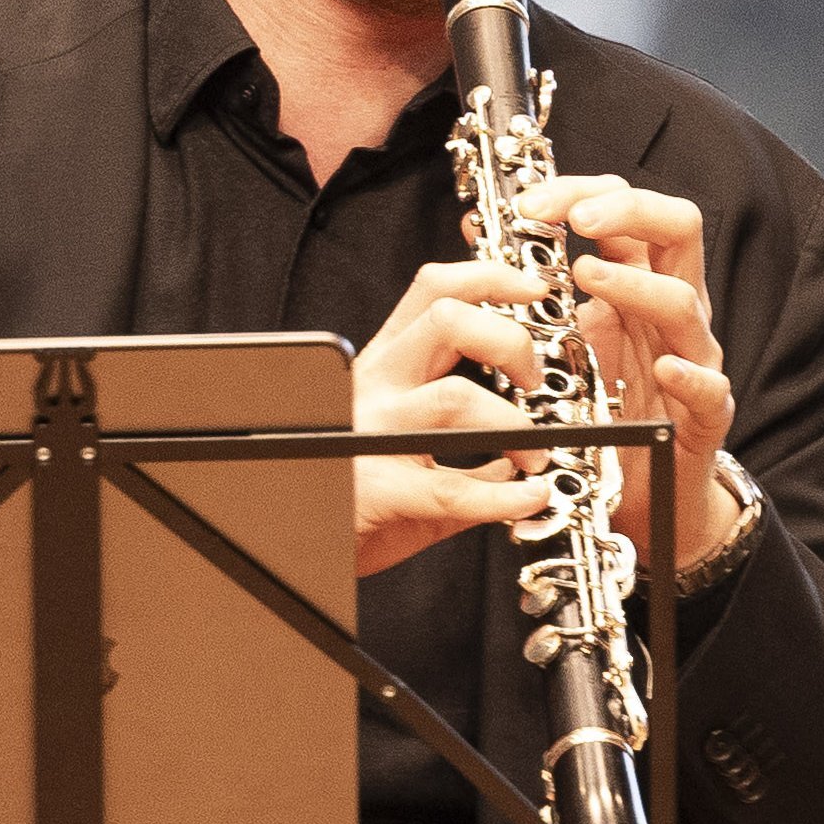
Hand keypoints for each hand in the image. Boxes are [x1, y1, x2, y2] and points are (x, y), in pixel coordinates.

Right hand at [349, 259, 551, 576]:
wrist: (289, 545)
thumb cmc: (343, 501)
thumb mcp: (402, 458)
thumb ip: (460, 456)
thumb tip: (512, 463)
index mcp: (382, 368)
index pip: (433, 293)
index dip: (489, 278)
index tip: (533, 289)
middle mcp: (374, 387)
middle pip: (446, 320)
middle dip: (508, 340)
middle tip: (532, 379)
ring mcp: (370, 433)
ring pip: (454, 397)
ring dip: (513, 425)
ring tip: (533, 457)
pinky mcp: (375, 489)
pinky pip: (452, 488)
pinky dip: (504, 498)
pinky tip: (524, 501)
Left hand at [517, 174, 743, 577]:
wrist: (648, 492)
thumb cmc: (611, 410)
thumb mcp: (568, 338)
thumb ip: (538, 287)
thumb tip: (480, 227)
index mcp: (640, 283)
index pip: (628, 210)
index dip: (584, 192)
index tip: (531, 203)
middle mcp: (673, 311)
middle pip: (678, 229)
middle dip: (629, 211)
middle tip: (577, 217)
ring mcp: (694, 360)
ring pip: (685, 303)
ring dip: (637, 284)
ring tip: (591, 276)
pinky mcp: (705, 417)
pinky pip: (709, 389)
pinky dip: (688, 376)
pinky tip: (664, 370)